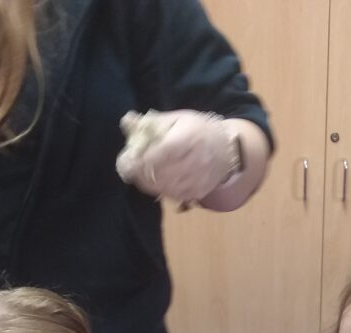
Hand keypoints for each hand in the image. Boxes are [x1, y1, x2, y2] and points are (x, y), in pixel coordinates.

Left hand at [116, 109, 235, 201]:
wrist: (225, 151)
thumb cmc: (197, 130)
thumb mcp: (176, 119)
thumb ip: (150, 123)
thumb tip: (127, 121)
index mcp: (188, 139)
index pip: (158, 155)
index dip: (138, 161)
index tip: (125, 161)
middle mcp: (195, 162)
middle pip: (158, 175)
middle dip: (138, 173)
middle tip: (129, 168)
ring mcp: (197, 181)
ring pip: (162, 188)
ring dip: (146, 183)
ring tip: (142, 173)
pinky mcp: (197, 193)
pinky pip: (171, 196)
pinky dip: (159, 189)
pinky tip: (158, 179)